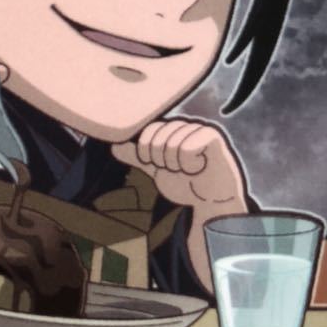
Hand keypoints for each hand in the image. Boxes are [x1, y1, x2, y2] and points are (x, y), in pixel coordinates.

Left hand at [112, 118, 248, 294]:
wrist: (210, 202)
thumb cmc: (187, 183)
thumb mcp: (157, 170)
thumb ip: (138, 157)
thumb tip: (114, 146)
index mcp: (172, 129)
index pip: (149, 130)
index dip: (147, 150)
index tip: (159, 165)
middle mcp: (185, 125)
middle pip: (157, 135)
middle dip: (161, 160)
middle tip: (176, 169)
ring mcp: (199, 129)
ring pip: (172, 143)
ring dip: (176, 164)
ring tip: (188, 170)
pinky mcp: (213, 137)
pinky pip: (188, 146)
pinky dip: (189, 163)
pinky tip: (199, 168)